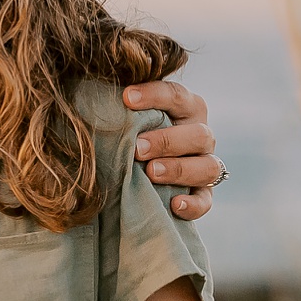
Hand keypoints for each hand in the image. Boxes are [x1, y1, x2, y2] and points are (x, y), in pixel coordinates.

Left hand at [125, 81, 220, 219]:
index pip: (177, 96)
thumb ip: (123, 108)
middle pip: (199, 135)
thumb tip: (93, 99)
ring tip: (151, 172)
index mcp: (186, 107)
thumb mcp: (132, 116)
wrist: (142, 162)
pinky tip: (174, 205)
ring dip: (179, 169)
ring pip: (208, 167)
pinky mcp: (203, 193)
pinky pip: (206, 200)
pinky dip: (193, 204)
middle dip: (167, 141)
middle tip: (137, 148)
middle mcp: (201, 135)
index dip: (154, 96)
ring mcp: (205, 164)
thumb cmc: (133, 130)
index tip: (126, 97)